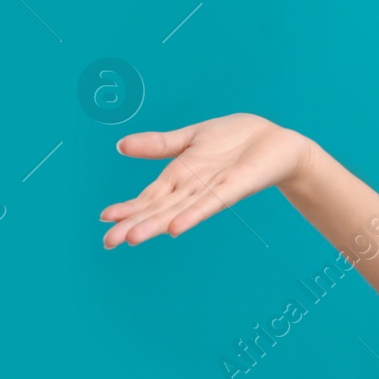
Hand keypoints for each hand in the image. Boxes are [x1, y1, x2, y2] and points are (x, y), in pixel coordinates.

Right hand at [99, 113, 309, 247]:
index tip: (104, 218)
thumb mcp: (191, 136)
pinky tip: (175, 229)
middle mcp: (192, 189)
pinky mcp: (234, 187)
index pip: (149, 196)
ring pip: (179, 211)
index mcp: (179, 177)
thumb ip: (159, 144)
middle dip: (134, 224)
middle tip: (107, 242)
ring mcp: (212, 190)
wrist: (274, 139)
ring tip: (132, 238)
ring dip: (156, 225)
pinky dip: (193, 216)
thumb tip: (121, 145)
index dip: (128, 207)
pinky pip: (212, 204)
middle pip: (159, 209)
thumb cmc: (235, 139)